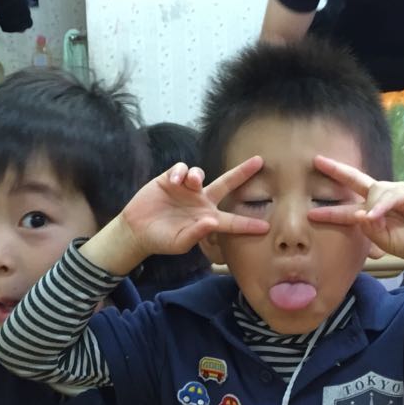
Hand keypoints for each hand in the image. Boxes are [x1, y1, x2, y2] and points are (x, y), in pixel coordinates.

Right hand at [118, 158, 269, 259]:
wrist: (137, 230)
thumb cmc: (162, 240)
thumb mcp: (180, 242)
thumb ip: (196, 234)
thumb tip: (212, 221)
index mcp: (207, 219)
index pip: (232, 221)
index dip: (248, 224)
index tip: (266, 227)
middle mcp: (201, 201)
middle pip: (227, 184)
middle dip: (243, 172)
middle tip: (260, 161)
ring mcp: (187, 189)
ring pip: (200, 174)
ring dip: (197, 175)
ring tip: (191, 183)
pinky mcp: (171, 179)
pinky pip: (181, 169)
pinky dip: (179, 172)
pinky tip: (173, 181)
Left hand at [308, 155, 403, 264]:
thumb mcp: (382, 240)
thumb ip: (367, 229)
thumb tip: (358, 215)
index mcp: (371, 210)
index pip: (347, 206)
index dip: (330, 208)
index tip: (311, 212)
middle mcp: (380, 197)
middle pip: (355, 180)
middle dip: (336, 171)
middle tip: (317, 162)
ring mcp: (395, 192)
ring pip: (373, 191)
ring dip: (369, 207)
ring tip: (373, 222)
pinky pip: (390, 196)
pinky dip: (381, 207)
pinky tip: (375, 216)